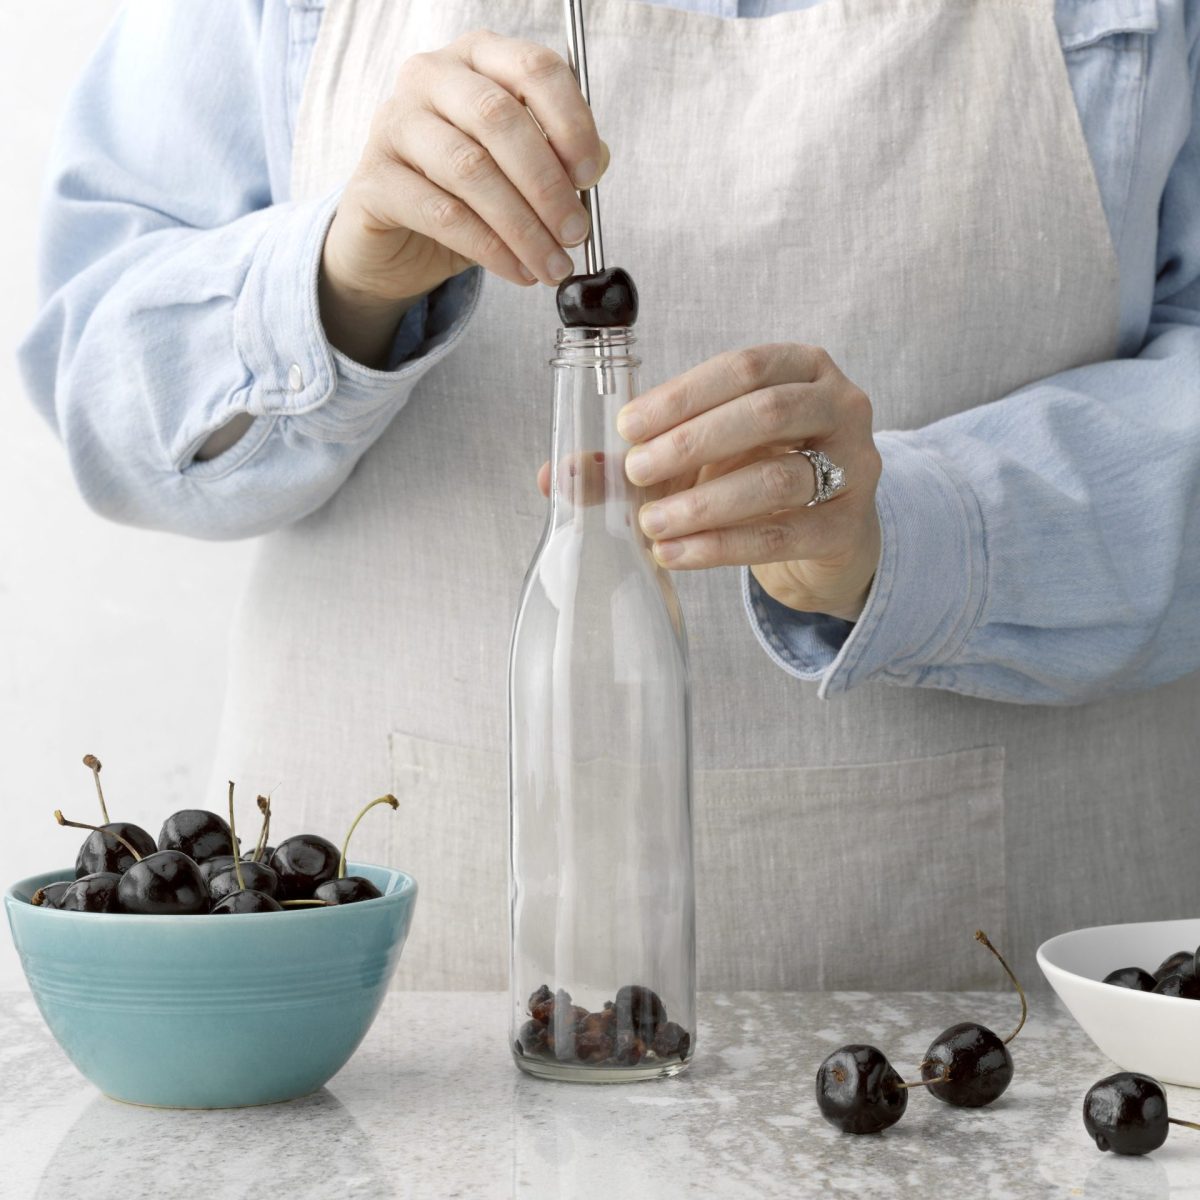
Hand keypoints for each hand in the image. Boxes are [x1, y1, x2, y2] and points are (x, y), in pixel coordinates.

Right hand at [320, 30, 607, 365]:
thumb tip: (597, 163)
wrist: (395, 244)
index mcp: (478, 59)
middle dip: (547, 184)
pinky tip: (517, 270)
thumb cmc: (464, 196)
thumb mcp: (520, 174)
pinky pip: (441, 214)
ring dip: (522, 226)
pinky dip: (490, 248)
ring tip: (551, 264)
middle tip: (575, 233)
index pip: (534, 68)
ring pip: (470, 169)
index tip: (591, 175)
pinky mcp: (373, 181)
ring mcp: (395, 124)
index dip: (571, 122)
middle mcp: (430, 78)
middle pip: (499, 118)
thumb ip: (559, 159)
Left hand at [615, 344, 882, 621]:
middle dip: (691, 443)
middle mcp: (840, 405)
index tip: (628, 427)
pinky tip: (675, 554)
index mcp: (802, 367)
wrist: (822, 533)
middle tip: (635, 473)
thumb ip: (635, 458)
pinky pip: (781, 535)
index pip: (743, 367)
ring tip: (650, 524)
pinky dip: (720, 546)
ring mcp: (854, 466)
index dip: (682, 396)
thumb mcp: (699, 455)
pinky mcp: (847, 527)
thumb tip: (554, 475)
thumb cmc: (756, 472)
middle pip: (766, 414)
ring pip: (776, 479)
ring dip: (704, 503)